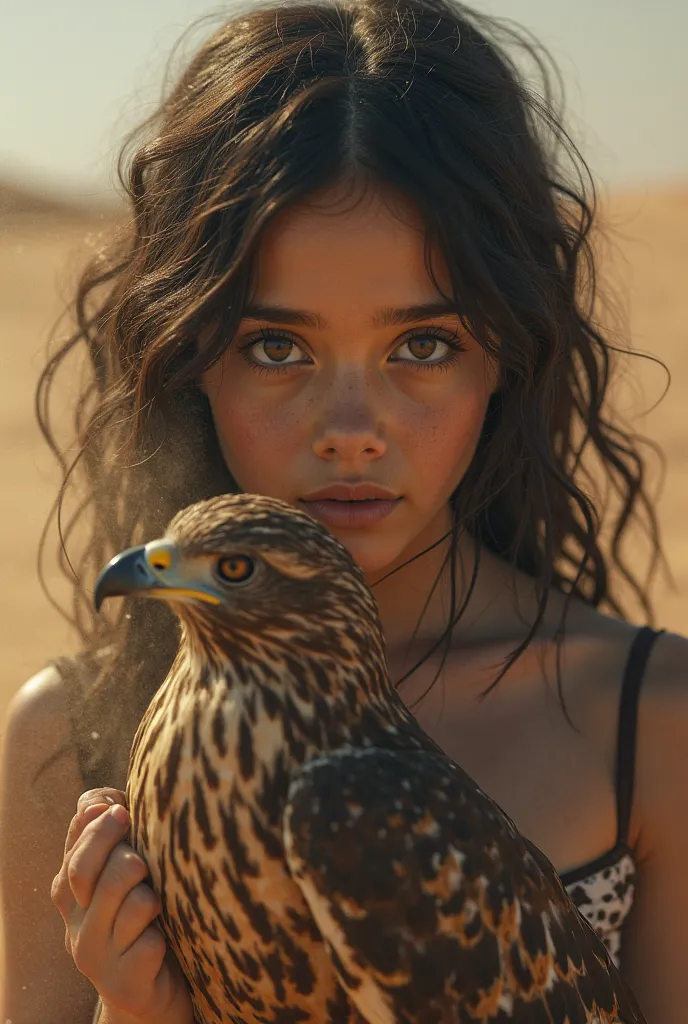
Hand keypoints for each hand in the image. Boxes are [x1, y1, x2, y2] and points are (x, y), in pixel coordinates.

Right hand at [51, 788, 193, 1023]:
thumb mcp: (127, 870)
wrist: (157, 989)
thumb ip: (109, 830)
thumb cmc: (148, 914)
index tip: (125, 809)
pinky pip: (152, 943)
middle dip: (131, 856)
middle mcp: (76, 928)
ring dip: (156, 900)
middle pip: (98, 873)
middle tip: (147, 862)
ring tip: (159, 909)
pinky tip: (165, 942)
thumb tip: (96, 798)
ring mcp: (97, 959)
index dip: (102, 826)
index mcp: (71, 895)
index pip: (76, 851)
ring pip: (135, 904)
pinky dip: (165, 936)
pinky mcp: (124, 985)